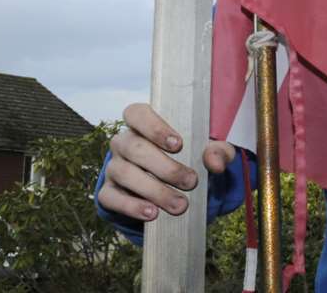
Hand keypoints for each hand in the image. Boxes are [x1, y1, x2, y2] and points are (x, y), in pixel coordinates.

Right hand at [96, 102, 234, 222]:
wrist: (174, 191)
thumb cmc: (188, 160)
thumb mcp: (207, 152)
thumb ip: (217, 151)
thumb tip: (215, 163)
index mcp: (142, 124)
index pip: (136, 114)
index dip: (154, 127)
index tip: (178, 144)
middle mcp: (123, 142)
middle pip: (134, 147)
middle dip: (164, 166)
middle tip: (191, 182)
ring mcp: (114, 167)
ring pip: (124, 172)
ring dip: (153, 190)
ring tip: (179, 205)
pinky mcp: (109, 193)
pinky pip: (111, 198)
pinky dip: (131, 206)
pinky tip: (152, 214)